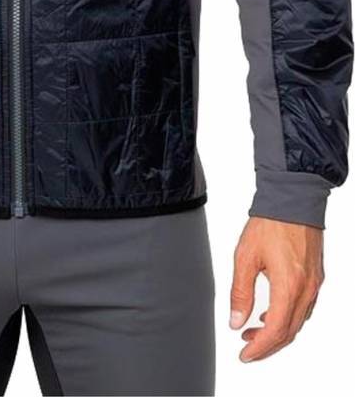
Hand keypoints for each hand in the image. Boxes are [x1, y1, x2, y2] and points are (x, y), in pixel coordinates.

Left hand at [229, 215, 323, 362]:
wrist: (293, 197)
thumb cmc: (270, 222)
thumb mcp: (245, 256)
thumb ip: (240, 292)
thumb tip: (236, 321)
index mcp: (288, 286)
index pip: (276, 331)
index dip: (259, 348)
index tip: (244, 355)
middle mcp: (306, 289)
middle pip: (289, 332)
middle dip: (268, 345)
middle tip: (247, 347)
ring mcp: (314, 284)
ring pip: (298, 321)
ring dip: (278, 332)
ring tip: (254, 330)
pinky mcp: (316, 276)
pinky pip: (304, 307)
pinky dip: (289, 317)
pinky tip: (272, 312)